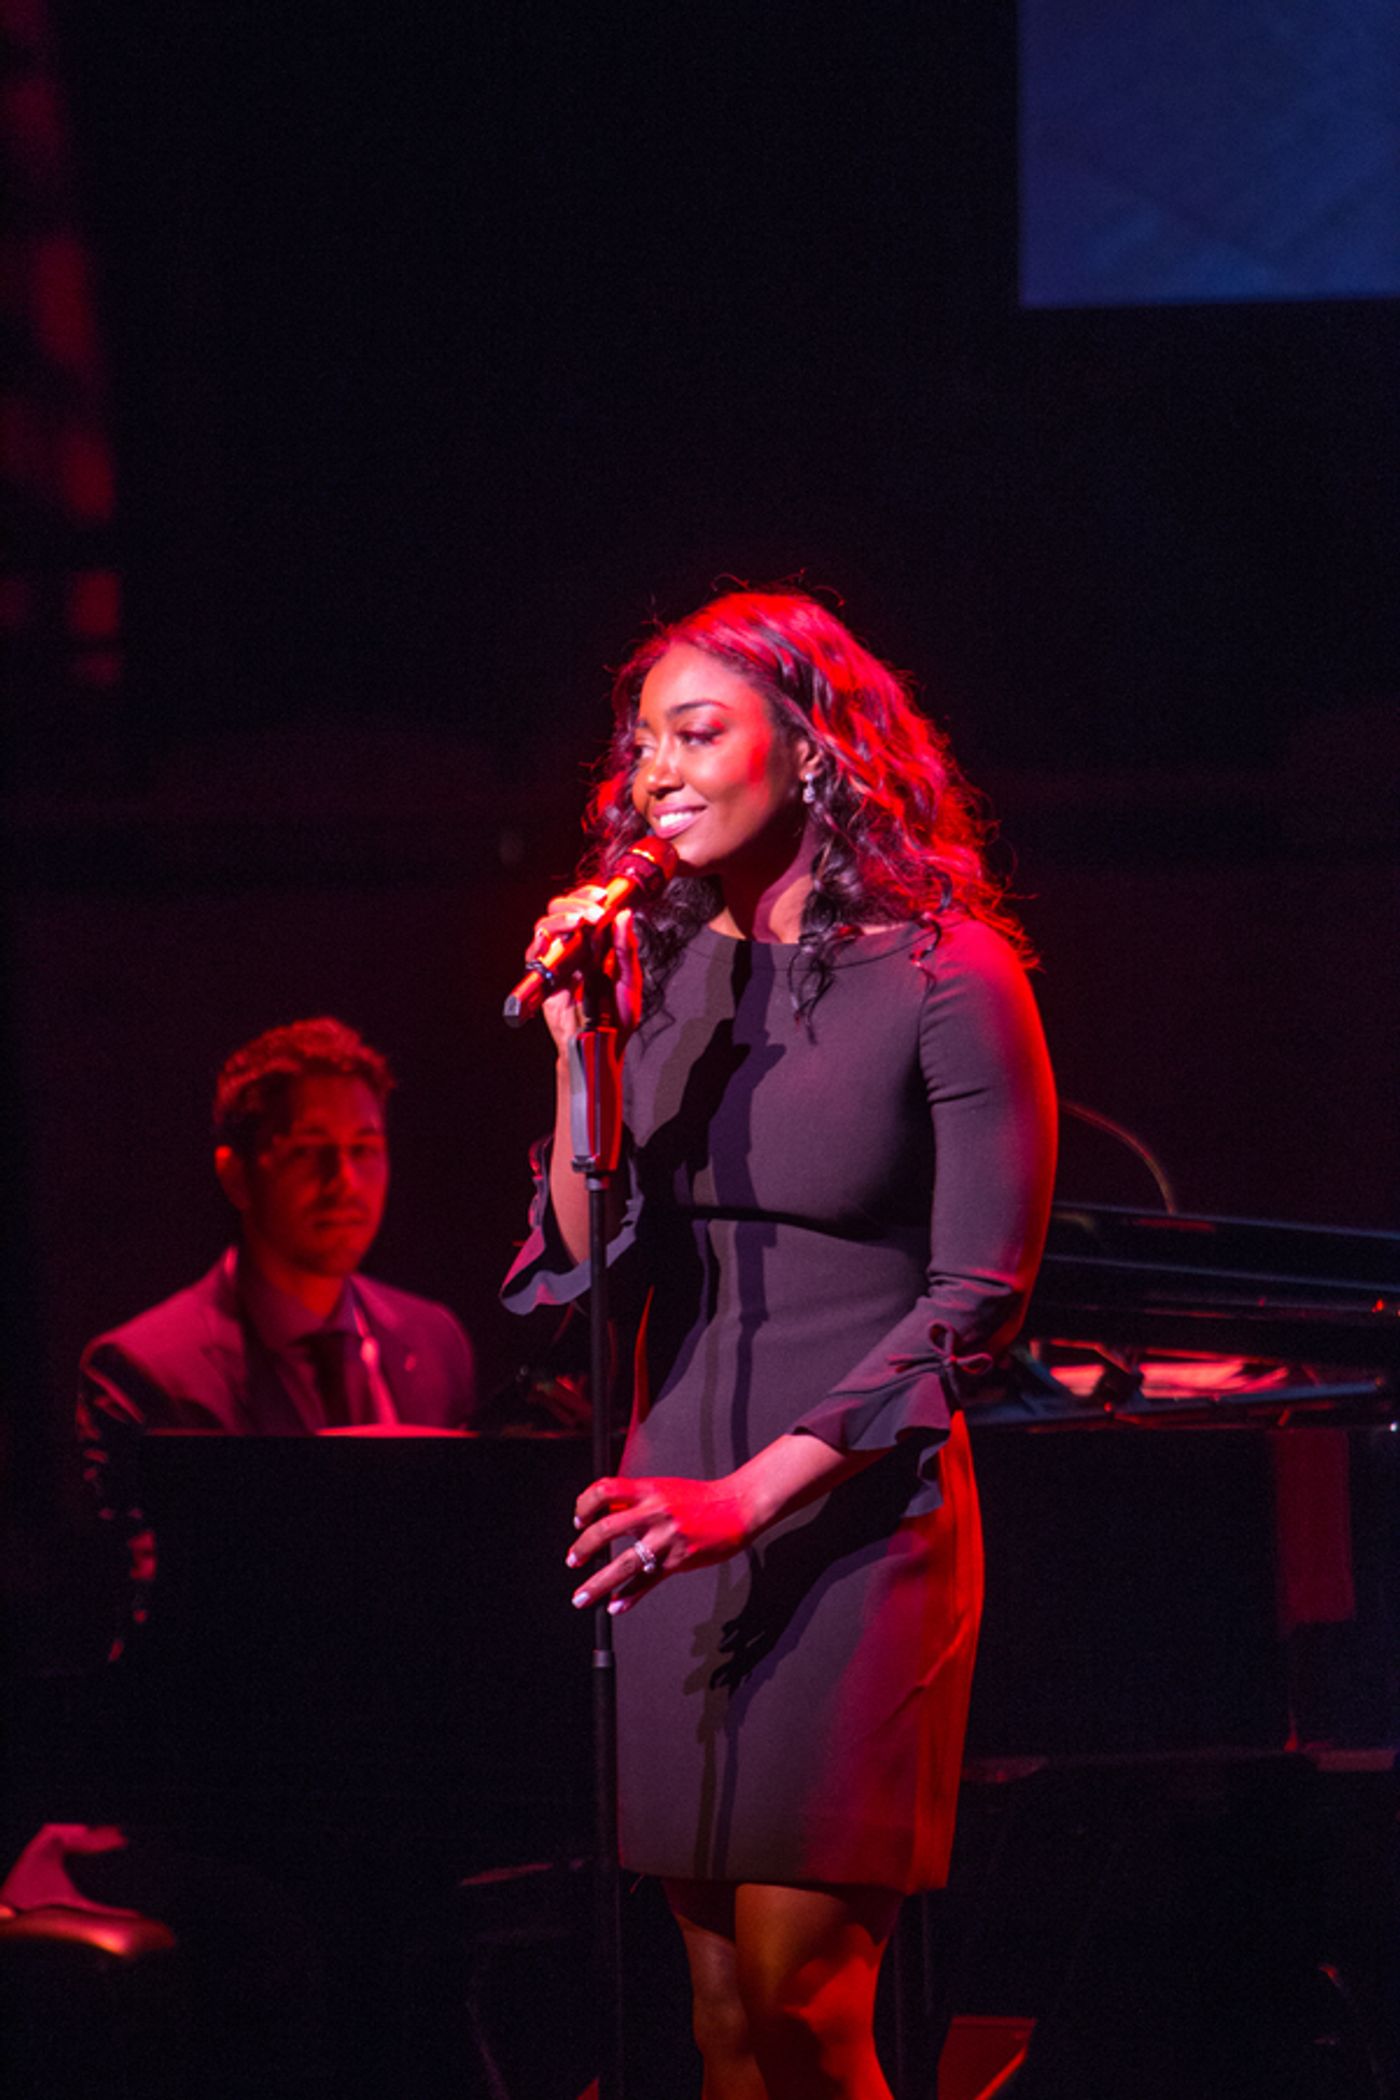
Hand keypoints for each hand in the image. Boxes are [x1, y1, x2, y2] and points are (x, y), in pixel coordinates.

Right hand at [526, 890, 643, 1054]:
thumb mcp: (629, 981)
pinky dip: (538, 945)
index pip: (585, 907)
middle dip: (576, 904)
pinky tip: (549, 940)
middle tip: (594, 913)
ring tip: (579, 923)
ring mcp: (556, 961)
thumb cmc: (616, 1015)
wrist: (602, 1046)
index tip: (603, 895)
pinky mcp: (543, 979)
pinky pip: (533, 957)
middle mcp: (572, 947)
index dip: (589, 896)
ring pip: (544, 926)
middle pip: (561, 909)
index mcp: (594, 942)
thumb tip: (625, 915)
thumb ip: (626, 949)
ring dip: (561, 919)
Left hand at [566, 1472, 756, 1615]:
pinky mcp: (679, 1559)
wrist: (737, 1506)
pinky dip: (629, 1595)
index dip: (585, 1505)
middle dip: (584, 1548)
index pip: (606, 1490)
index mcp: (649, 1490)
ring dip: (599, 1583)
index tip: (578, 1521)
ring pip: (625, 1563)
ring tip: (582, 1597)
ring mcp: (666, 1538)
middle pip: (607, 1529)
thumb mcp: (664, 1489)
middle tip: (573, 1560)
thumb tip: (607, 1513)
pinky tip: (617, 1604)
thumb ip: (637, 1501)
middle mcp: (655, 1512)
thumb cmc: (701, 1499)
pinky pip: (648, 1581)